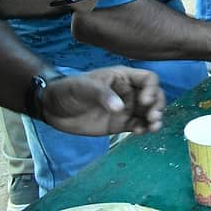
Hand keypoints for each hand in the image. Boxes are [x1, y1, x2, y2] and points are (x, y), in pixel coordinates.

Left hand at [42, 67, 165, 135]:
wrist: (52, 108)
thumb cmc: (69, 89)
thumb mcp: (84, 87)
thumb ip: (102, 95)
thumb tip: (121, 108)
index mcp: (123, 78)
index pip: (148, 79)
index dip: (151, 89)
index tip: (144, 101)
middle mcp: (129, 92)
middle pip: (154, 96)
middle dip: (157, 105)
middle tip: (153, 117)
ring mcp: (126, 109)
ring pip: (148, 112)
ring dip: (155, 119)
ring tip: (153, 127)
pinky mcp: (120, 124)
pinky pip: (138, 125)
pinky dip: (143, 129)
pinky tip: (140, 133)